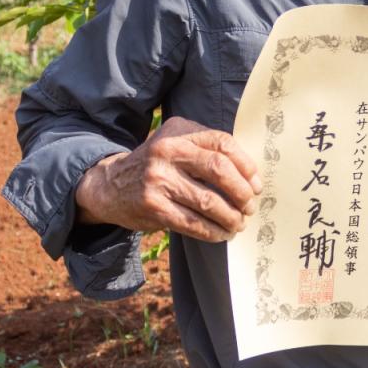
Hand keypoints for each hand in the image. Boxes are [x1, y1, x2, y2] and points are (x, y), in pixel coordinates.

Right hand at [74, 116, 262, 242]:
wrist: (110, 185)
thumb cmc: (156, 164)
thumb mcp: (175, 141)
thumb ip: (206, 146)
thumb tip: (250, 174)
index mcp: (178, 133)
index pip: (222, 144)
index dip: (246, 165)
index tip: (256, 184)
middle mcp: (166, 152)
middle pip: (219, 169)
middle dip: (241, 192)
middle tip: (250, 206)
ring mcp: (158, 181)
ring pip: (208, 201)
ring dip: (230, 216)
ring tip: (239, 223)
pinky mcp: (153, 208)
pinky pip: (192, 223)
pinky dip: (212, 231)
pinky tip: (222, 234)